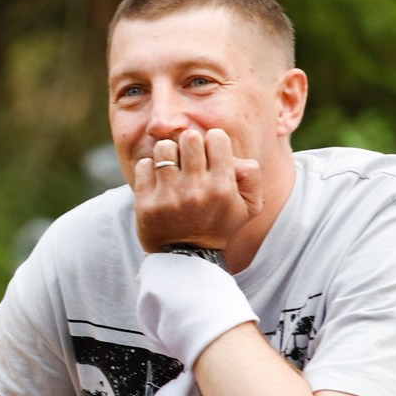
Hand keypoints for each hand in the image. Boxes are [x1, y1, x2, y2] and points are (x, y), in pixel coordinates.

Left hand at [131, 127, 262, 252]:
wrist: (187, 258)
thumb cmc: (219, 226)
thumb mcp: (250, 207)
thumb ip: (251, 176)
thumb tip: (233, 157)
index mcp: (223, 187)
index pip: (216, 137)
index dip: (213, 141)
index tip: (210, 154)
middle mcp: (196, 189)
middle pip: (189, 137)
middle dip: (189, 143)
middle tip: (189, 157)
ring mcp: (169, 196)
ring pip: (164, 148)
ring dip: (168, 153)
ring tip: (172, 166)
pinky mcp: (146, 202)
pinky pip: (144, 166)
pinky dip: (149, 168)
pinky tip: (158, 180)